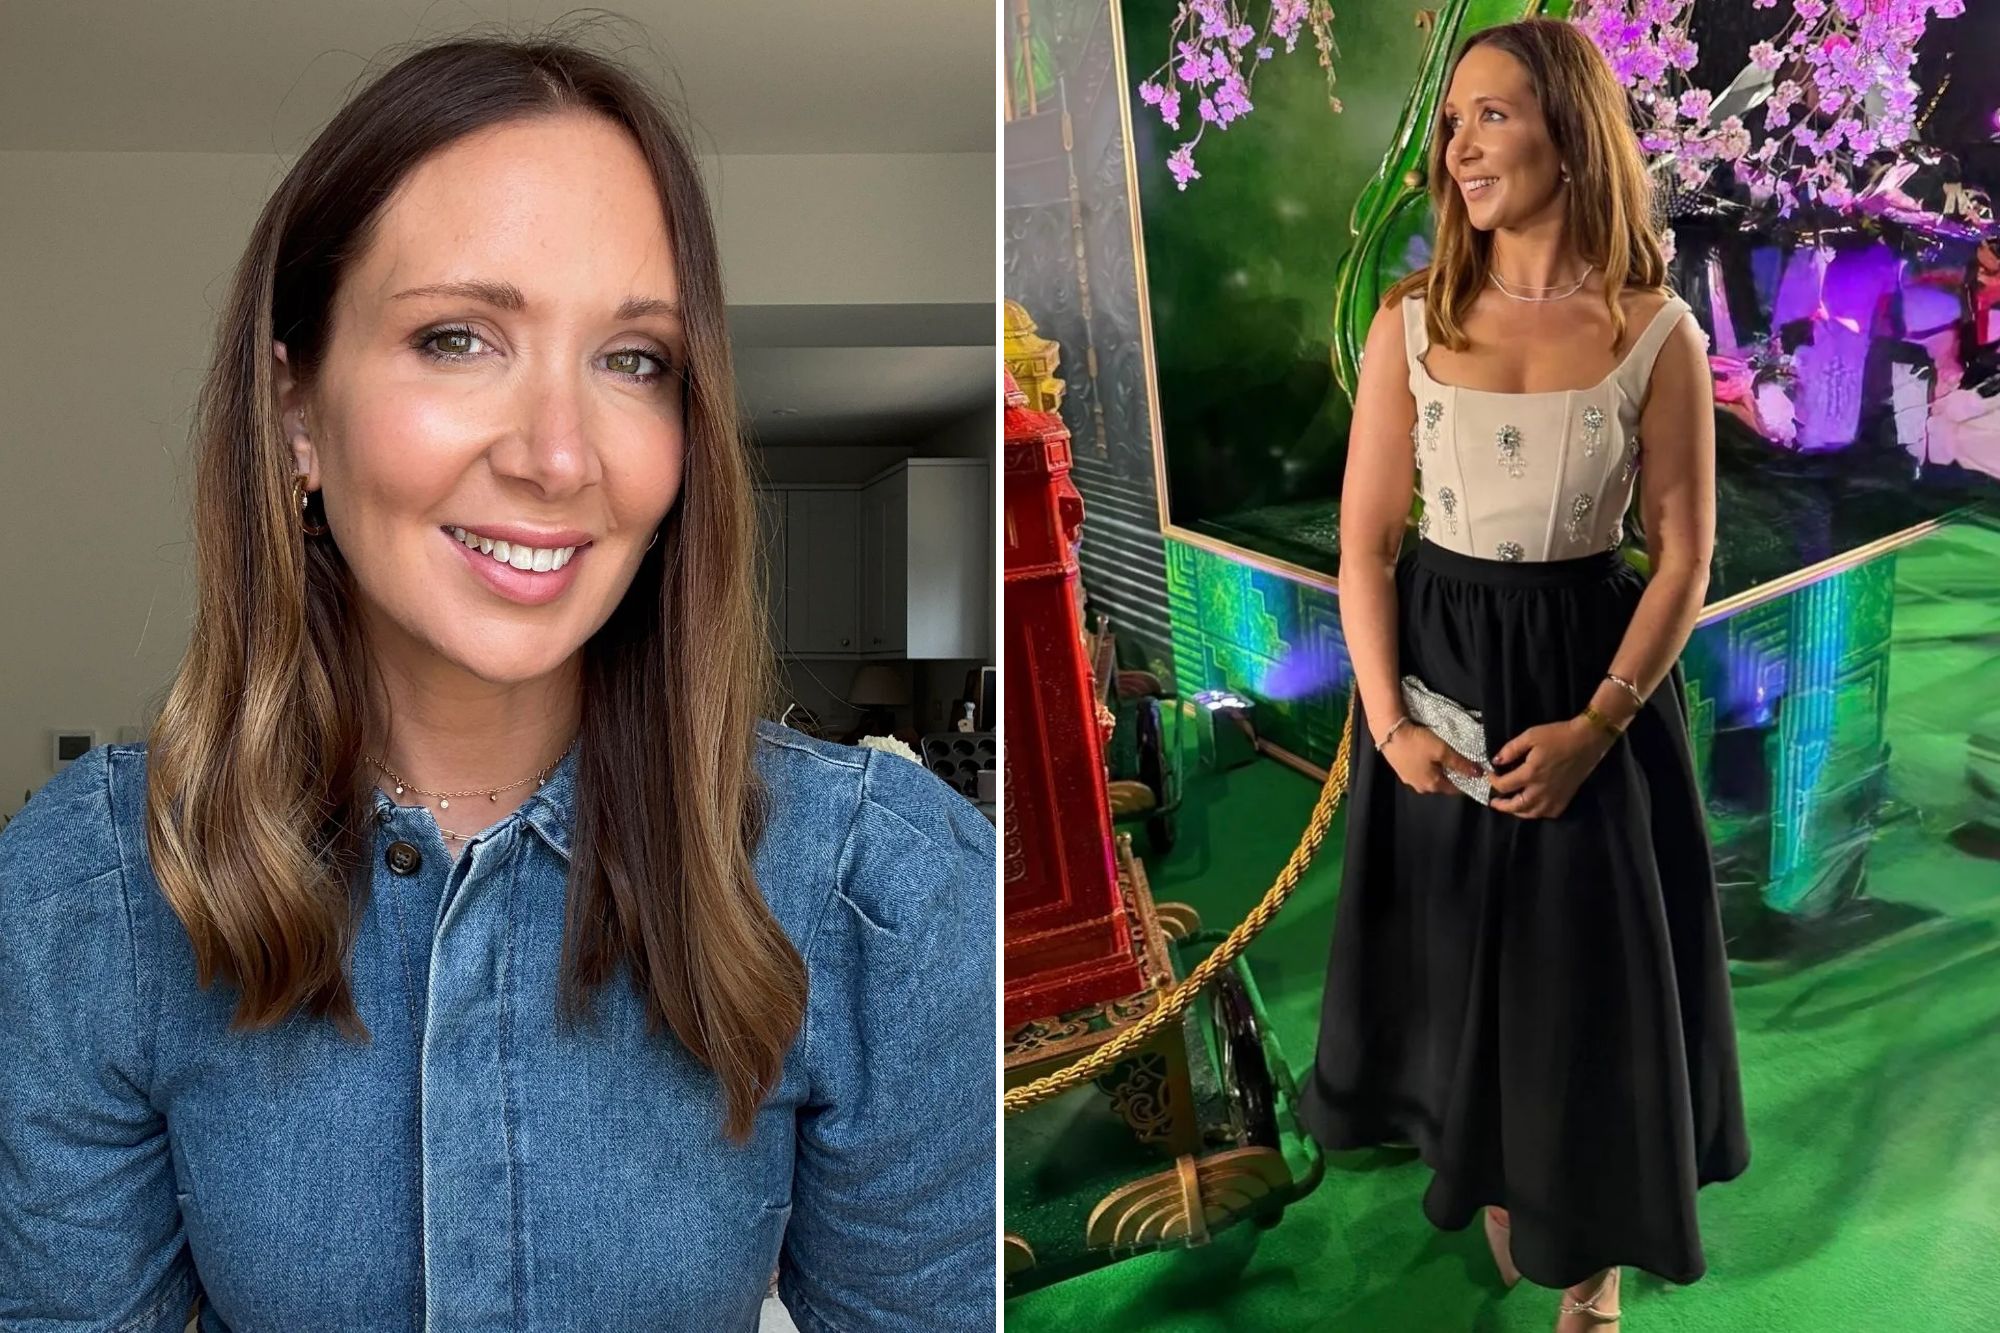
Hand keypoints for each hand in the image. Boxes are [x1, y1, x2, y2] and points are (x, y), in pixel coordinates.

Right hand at [1381, 722, 1486, 797]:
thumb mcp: (1443, 751)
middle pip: (1442, 785)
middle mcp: (1421, 788)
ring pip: (1430, 779)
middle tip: (1458, 762)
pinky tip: (1427, 757)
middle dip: (1451, 776)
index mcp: (1433, 786)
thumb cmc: (1417, 743)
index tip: (1473, 772)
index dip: (1466, 781)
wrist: (1389, 733)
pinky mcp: (1401, 772)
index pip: (1455, 790)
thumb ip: (1461, 764)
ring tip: (1442, 759)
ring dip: (1438, 772)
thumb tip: (1479, 774)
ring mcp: (1409, 781)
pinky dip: (1427, 768)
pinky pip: (1420, 773)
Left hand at [1487, 717, 1616, 818]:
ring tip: (1511, 806)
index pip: (1504, 786)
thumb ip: (1511, 749)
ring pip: (1532, 813)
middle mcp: (1541, 790)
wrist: (1587, 741)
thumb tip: (1496, 761)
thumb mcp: (1531, 736)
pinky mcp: (1566, 798)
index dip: (1493, 781)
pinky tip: (1534, 807)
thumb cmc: (1558, 736)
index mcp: (1531, 774)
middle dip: (1502, 806)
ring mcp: (1555, 797)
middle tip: (1494, 802)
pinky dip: (1538, 813)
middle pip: (1516, 806)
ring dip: (1518, 812)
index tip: (1490, 775)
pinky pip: (1549, 813)